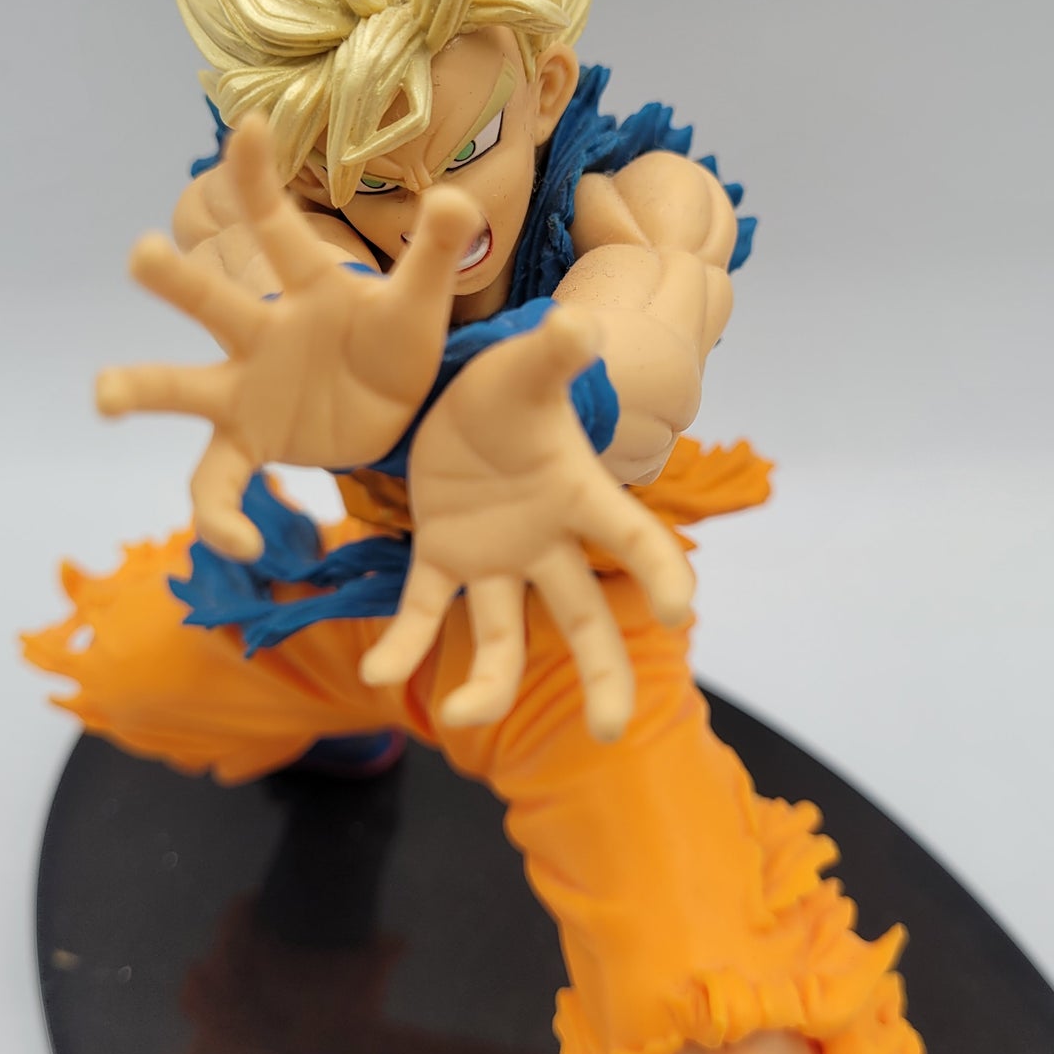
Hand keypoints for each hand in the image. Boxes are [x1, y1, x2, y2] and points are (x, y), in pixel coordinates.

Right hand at [96, 114, 480, 560]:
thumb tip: (459, 195)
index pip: (281, 228)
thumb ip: (436, 253)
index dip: (261, 180)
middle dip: (180, 279)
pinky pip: (216, 480)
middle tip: (143, 252)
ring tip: (103, 395)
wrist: (394, 408)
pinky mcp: (249, 442)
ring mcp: (247, 389)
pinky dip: (219, 514)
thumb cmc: (397, 342)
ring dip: (142, 389)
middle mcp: (263, 332)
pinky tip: (245, 544)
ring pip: (185, 389)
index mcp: (310, 288)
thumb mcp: (423, 303)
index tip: (249, 125)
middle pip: (215, 303)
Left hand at [359, 308, 695, 741]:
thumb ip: (554, 353)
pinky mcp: (442, 558)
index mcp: (576, 494)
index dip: (658, 570)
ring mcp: (494, 556)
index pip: (630, 536)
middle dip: (602, 672)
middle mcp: (544, 539)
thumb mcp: (524, 367)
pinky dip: (404, 644)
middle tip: (614, 730)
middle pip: (583, 615)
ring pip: (505, 634)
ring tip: (461, 712)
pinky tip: (375, 669)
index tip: (678, 610)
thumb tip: (581, 324)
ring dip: (490, 682)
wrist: (456, 394)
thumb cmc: (508, 385)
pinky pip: (426, 612)